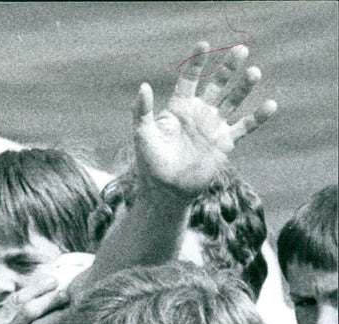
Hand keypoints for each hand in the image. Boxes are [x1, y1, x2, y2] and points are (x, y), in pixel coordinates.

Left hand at [134, 42, 276, 196]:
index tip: (204, 44)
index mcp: (179, 108)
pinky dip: (258, 117)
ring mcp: (213, 127)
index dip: (197, 62)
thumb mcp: (143, 135)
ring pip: (233, 101)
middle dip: (228, 68)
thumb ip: (142, 111)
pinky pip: (245, 127)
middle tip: (240, 49)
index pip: (189, 79)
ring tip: (254, 72)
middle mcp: (199, 113)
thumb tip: (143, 86)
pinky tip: (270, 105)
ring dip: (243, 87)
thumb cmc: (150, 164)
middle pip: (217, 84)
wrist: (166, 191)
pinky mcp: (225, 143)